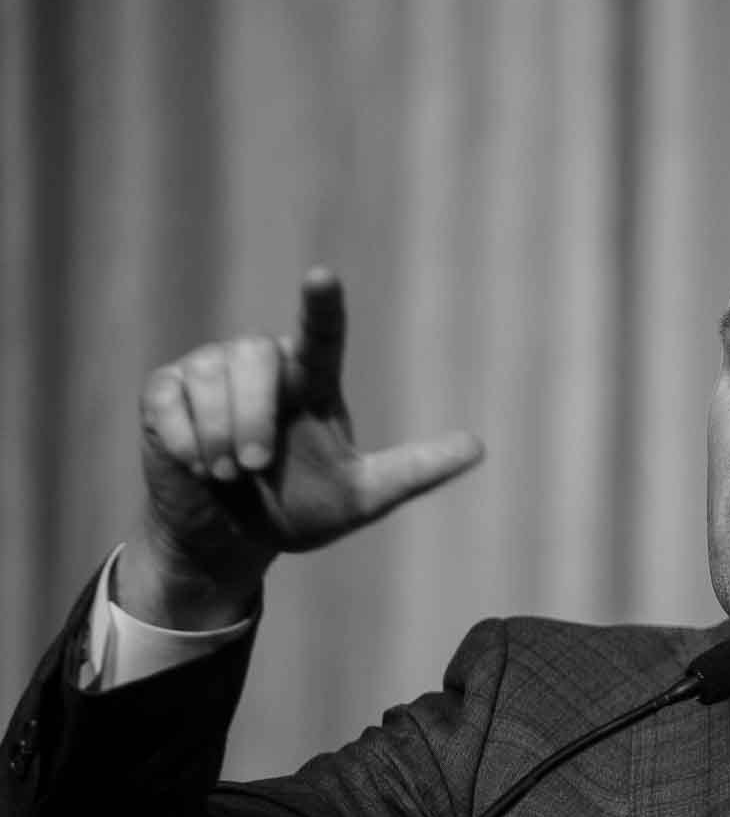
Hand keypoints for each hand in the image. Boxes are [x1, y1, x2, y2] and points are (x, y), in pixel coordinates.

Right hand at [119, 268, 483, 628]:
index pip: (322, 334)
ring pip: (210, 376)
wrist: (230, 539)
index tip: (322, 277)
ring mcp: (209, 372)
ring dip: (220, 436)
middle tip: (252, 466)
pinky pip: (169, 401)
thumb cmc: (300, 509)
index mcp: (313, 382)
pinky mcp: (165, 391)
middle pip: (255, 357)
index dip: (321, 305)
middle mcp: (262, 365)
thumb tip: (478, 447)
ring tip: (227, 471)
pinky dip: (185, 440)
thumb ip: (415, 470)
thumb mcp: (363, 497)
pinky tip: (194, 461)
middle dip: (252, 416)